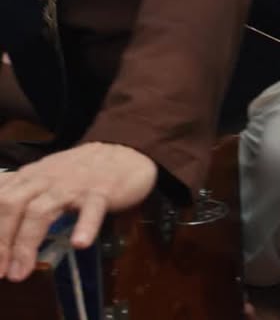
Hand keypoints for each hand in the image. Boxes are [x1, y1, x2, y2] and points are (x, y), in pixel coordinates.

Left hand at [0, 142, 157, 281]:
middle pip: (13, 204)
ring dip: (27, 242)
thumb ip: (19, 193)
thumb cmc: (80, 171)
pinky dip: (85, 225)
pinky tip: (80, 243)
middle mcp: (47, 178)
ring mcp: (73, 184)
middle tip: (0, 271)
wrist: (123, 152)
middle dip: (0, 239)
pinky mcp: (101, 191)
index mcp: (30, 176)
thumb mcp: (44, 177)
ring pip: (42, 209)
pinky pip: (91, 208)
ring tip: (21, 272)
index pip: (0, 199)